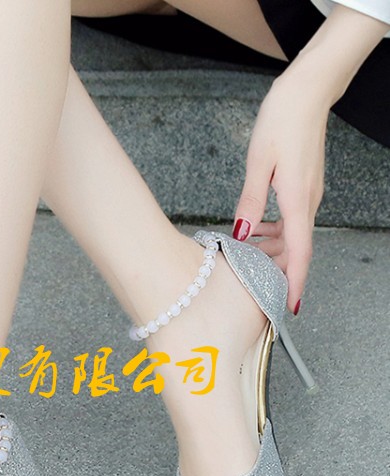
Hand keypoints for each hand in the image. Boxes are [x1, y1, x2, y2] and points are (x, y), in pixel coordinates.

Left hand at [232, 73, 328, 313]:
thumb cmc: (282, 121)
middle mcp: (307, 202)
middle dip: (277, 271)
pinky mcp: (302, 187)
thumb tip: (242, 234)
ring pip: (291, 236)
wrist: (306, 93)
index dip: (295, 282)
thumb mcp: (258, 163)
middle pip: (296, 250)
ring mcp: (307, 195)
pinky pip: (290, 221)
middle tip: (251, 286)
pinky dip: (273, 233)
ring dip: (271, 252)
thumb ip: (250, 202)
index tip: (290, 307)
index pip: (300, 253)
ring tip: (244, 260)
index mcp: (298, 201)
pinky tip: (252, 232)